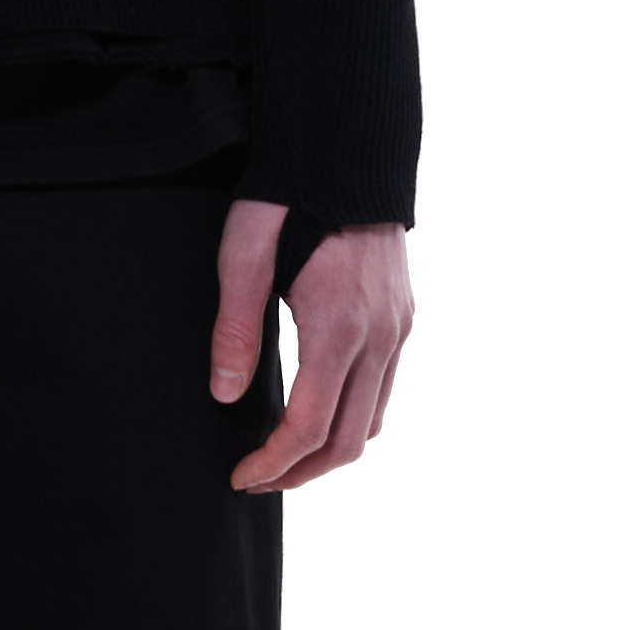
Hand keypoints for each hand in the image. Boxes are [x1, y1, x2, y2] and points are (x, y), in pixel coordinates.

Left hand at [210, 200, 413, 492]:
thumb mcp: (243, 256)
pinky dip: (355, 418)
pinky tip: (320, 411)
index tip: (240, 477)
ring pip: (375, 420)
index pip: (308, 426)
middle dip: (302, 473)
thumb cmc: (288, 197)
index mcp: (339, 328)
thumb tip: (226, 396)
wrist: (348, 148)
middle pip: (350, 440)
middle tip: (258, 480)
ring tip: (286, 457)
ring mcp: (398, 328)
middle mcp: (380, 337)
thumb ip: (235, 330)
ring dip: (332, 450)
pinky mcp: (403, 317)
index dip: (273, 463)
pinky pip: (386, 389)